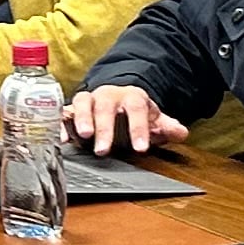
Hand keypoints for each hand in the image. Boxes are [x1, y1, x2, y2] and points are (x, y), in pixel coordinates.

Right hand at [67, 84, 183, 157]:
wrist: (117, 98)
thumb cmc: (134, 112)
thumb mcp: (154, 118)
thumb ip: (167, 126)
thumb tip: (181, 133)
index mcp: (132, 96)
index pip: (137, 108)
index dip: (138, 128)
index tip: (141, 148)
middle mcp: (108, 95)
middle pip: (106, 106)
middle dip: (104, 127)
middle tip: (104, 149)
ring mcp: (89, 99)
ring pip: (83, 102)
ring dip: (82, 118)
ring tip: (83, 136)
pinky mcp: (73, 107)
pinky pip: (65, 111)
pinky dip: (62, 123)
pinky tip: (63, 139)